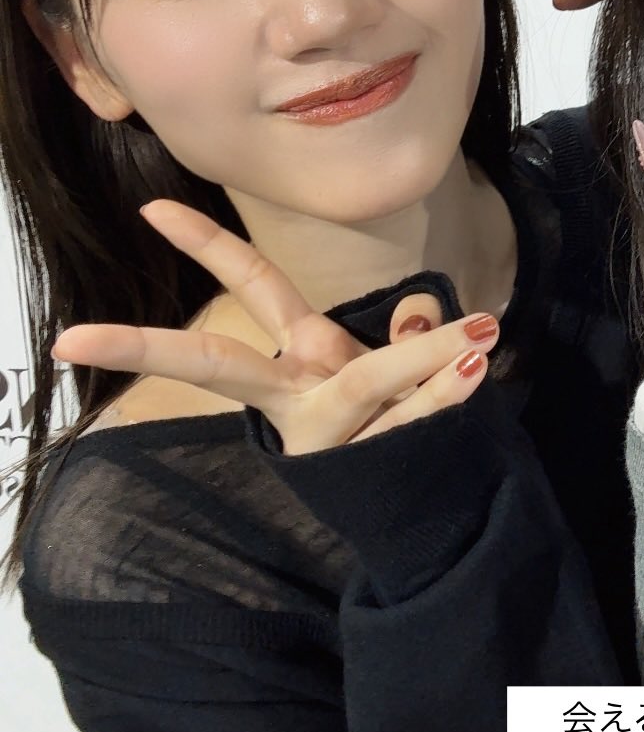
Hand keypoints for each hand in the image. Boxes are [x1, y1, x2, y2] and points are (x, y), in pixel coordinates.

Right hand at [52, 201, 500, 454]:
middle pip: (220, 364)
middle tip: (76, 341)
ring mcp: (332, 436)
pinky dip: (447, 391)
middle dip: (162, 347)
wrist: (421, 523)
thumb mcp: (388, 374)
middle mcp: (298, 399)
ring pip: (364, 384)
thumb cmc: (391, 431)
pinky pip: (415, 420)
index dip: (204, 244)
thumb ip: (404, 335)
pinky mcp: (376, 464)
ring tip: (479, 330)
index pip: (250, 288)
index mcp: (295, 365)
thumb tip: (423, 309)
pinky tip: (473, 365)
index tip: (150, 208)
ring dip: (424, 356)